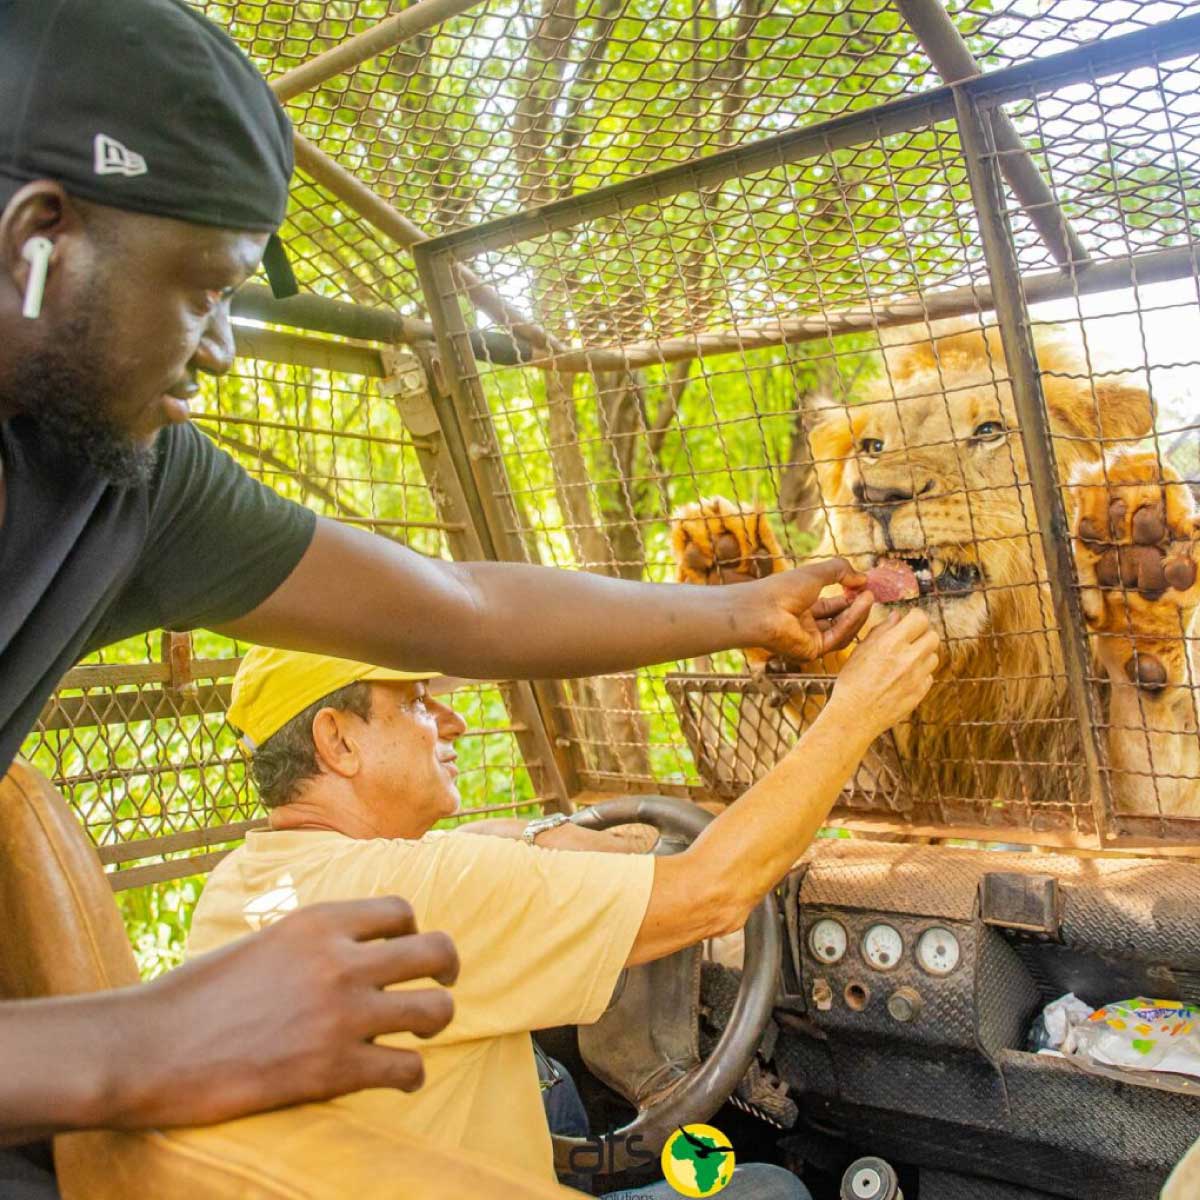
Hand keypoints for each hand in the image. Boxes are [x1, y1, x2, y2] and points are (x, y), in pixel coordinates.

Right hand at [110, 897, 457, 1128]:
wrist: (149, 1048)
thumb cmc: (198, 995)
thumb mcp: (265, 941)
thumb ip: (315, 942)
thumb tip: (354, 950)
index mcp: (319, 921)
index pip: (402, 909)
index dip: (412, 930)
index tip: (403, 950)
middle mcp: (341, 960)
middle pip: (437, 951)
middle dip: (446, 969)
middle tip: (440, 985)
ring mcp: (342, 1015)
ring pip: (436, 1010)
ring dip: (433, 1022)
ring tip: (418, 1032)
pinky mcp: (334, 1070)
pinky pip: (409, 1068)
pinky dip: (409, 1075)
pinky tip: (395, 1076)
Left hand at [745, 558, 873, 662]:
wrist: (761, 608)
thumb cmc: (780, 589)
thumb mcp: (815, 573)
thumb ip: (840, 571)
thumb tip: (863, 577)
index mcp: (801, 607)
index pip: (832, 606)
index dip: (849, 597)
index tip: (866, 587)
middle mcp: (805, 625)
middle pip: (839, 620)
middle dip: (857, 607)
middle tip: (872, 593)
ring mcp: (808, 640)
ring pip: (842, 630)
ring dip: (858, 614)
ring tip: (869, 596)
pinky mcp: (812, 651)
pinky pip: (837, 637)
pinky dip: (851, 621)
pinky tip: (861, 605)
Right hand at [828, 608, 939, 737]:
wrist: (854, 715)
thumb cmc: (852, 681)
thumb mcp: (860, 650)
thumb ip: (881, 630)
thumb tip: (897, 617)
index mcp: (891, 644)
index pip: (920, 619)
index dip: (916, 617)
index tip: (911, 620)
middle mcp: (908, 659)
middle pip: (933, 636)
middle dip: (923, 635)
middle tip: (911, 639)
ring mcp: (917, 677)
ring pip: (933, 656)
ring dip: (922, 655)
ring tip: (905, 660)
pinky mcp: (920, 693)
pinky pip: (928, 676)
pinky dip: (920, 674)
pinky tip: (903, 678)